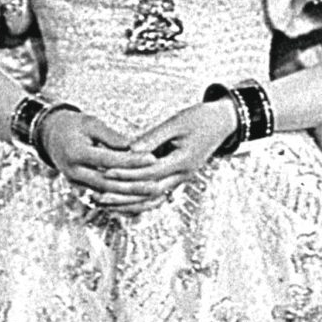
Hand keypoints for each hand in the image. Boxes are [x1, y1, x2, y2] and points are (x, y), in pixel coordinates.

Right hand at [37, 110, 157, 210]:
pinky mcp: (80, 188)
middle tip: (156, 183)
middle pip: (107, 183)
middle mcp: (74, 172)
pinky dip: (120, 200)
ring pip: (106, 194)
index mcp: (75, 153)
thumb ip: (111, 137)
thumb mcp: (91, 123)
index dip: (131, 160)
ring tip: (150, 193)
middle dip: (133, 185)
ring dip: (129, 197)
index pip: (108, 159)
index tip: (151, 157)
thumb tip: (134, 147)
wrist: (50, 136)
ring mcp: (75, 183)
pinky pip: (102, 198)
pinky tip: (137, 199)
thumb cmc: (73, 125)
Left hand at [111, 102, 240, 211]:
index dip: (127, 174)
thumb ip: (153, 137)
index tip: (106, 171)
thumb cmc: (200, 118)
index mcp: (183, 161)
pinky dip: (139, 200)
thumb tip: (130, 148)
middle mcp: (182, 175)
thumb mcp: (176, 122)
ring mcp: (180, 179)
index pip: (150, 173)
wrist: (221, 123)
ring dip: (129, 203)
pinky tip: (122, 201)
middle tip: (99, 194)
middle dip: (123, 194)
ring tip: (106, 203)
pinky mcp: (177, 178)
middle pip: (149, 192)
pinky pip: (157, 195)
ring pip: (152, 199)